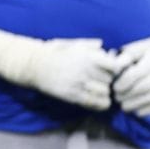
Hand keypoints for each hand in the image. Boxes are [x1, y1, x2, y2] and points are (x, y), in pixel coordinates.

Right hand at [0, 23, 122, 110]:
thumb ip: (90, 46)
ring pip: (106, 93)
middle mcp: (85, 70)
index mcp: (87, 56)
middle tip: (103, 80)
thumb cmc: (55, 53)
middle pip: (111, 81)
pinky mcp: (72, 96)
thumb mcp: (73, 44)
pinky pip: (96, 103)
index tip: (111, 69)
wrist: (34, 65)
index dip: (116, 69)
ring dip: (105, 92)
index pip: (116, 66)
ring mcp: (79, 84)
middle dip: (110, 81)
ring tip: (98, 89)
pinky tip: (97, 99)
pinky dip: (101, 103)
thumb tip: (104, 47)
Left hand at [111, 25, 149, 115]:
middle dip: (128, 95)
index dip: (124, 82)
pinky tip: (137, 111)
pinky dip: (147, 110)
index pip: (139, 72)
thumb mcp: (137, 49)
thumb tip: (114, 68)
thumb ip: (125, 57)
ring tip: (124, 106)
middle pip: (146, 87)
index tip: (115, 87)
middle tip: (117, 98)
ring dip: (136, 104)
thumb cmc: (148, 52)